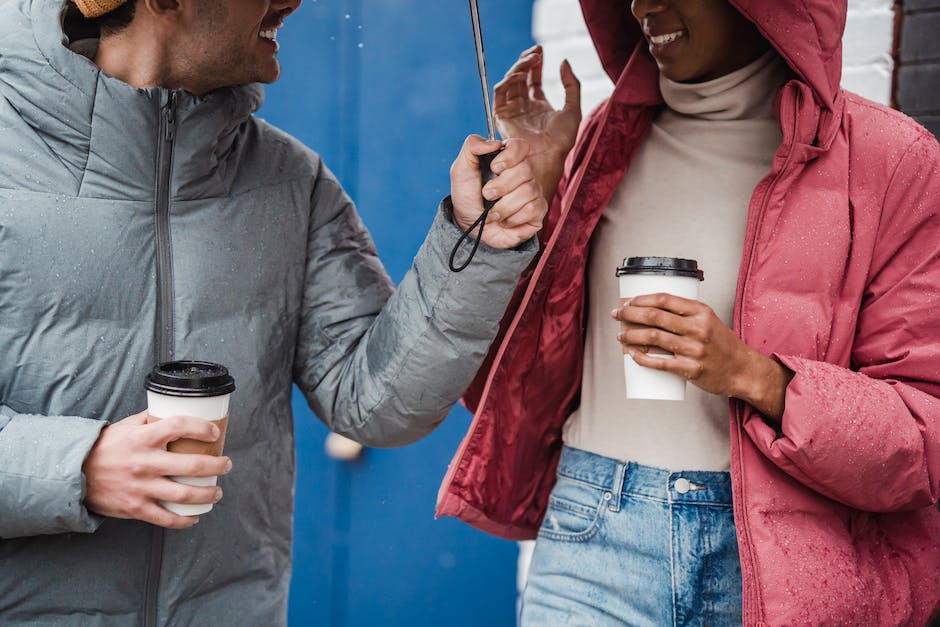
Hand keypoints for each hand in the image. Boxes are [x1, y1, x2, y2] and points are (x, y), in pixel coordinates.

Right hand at [82, 411, 231, 527]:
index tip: (214, 432)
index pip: (180, 426)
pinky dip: (185, 520)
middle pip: (193, 465)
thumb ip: (151, 419)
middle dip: (218, 465)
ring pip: (186, 494)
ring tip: (218, 491)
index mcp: (144, 438)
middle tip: (226, 464)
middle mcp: (145, 463)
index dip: (202, 428)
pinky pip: (166, 518)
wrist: (75, 474)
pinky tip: (195, 516)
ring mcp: (141, 487)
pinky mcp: (136, 508)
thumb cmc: (105, 447)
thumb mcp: (127, 426)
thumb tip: (176, 409)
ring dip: (209, 494)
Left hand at [450, 135, 546, 248]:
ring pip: (527, 191)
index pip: (520, 146)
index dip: (510, 156)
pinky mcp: (538, 211)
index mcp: (507, 159)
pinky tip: (504, 220)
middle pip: (524, 170)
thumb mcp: (460, 170)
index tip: (494, 167)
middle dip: (501, 186)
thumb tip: (493, 142)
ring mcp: (533, 192)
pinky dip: (512, 218)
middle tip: (487, 195)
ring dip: (503, 206)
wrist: (470, 226)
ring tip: (492, 212)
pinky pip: (532, 209)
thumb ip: (472, 147)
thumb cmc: (468, 198)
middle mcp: (523, 174)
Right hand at [494, 45, 580, 201]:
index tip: (540, 49)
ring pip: (510, 82)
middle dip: (526, 61)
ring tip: (531, 59)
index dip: (535, 63)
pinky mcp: (502, 116)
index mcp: (538, 106)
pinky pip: (500, 92)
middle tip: (536, 52)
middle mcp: (523, 107)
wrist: (548, 155)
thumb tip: (564, 61)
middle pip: (520, 78)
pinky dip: (508, 80)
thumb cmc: (561, 140)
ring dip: (518, 67)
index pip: (533, 79)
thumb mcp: (574, 107)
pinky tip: (521, 74)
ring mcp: (512, 111)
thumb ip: (572, 84)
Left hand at [611, 294, 793, 420]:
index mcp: (701, 312)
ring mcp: (694, 350)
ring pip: (654, 338)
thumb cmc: (722, 344)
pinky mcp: (691, 370)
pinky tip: (632, 355)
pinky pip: (660, 363)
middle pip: (654, 317)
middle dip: (629, 314)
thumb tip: (649, 310)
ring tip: (620, 336)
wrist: (743, 370)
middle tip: (617, 315)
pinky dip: (642, 358)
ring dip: (631, 335)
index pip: (664, 299)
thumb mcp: (708, 320)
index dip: (641, 299)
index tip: (628, 302)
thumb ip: (684, 314)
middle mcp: (698, 328)